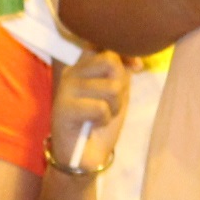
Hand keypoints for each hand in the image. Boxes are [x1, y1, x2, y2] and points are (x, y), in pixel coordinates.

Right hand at [49, 48, 132, 170]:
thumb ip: (121, 72)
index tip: (136, 67)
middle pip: (110, 60)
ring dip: (114, 107)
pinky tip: (92, 125)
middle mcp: (71, 72)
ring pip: (111, 86)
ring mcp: (65, 89)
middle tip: (111, 104)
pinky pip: (101, 108)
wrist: (86, 157)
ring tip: (102, 117)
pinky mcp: (63, 108)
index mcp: (82, 66)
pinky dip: (104, 120)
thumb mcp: (116, 93)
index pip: (102, 42)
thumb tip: (133, 60)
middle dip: (121, 86)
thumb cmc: (101, 124)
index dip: (124, 52)